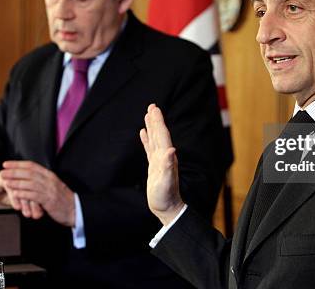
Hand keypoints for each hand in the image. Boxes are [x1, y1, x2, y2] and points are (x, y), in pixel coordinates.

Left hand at [0, 161, 75, 226]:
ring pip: (30, 183)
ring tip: (5, 181)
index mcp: (50, 175)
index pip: (32, 166)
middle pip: (29, 173)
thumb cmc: (62, 199)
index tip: (6, 164)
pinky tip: (15, 193)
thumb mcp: (53, 186)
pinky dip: (23, 193)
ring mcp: (49, 190)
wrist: (75, 210)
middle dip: (14, 171)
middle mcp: (49, 180)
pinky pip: (33, 195)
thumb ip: (42, 181)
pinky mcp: (48, 200)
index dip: (18, 164)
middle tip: (2, 171)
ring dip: (16, 181)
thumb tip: (28, 178)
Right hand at [0, 173, 43, 218]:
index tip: (42, 214)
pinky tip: (17, 207)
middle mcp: (24, 174)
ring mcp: (14, 174)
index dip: (42, 201)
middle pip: (33, 188)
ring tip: (27, 214)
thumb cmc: (12, 194)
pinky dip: (15, 199)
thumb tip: (40, 214)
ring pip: (23, 188)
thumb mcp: (22, 199)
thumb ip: (32, 205)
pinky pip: (11, 188)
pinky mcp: (4, 177)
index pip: (40, 189)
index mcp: (32, 176)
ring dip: (26, 203)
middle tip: (36, 215)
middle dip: (35, 203)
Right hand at [139, 104, 185, 224]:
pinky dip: (146, 139)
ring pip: (154, 139)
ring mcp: (159, 160)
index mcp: (166, 157)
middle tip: (152, 106)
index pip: (162, 135)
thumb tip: (171, 150)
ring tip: (148, 115)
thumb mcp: (166, 182)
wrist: (167, 208)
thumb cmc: (166, 197)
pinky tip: (143, 133)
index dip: (158, 122)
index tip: (154, 109)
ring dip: (151, 126)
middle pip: (159, 133)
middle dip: (155, 120)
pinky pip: (149, 148)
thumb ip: (169, 166)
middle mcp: (164, 156)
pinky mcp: (154, 166)